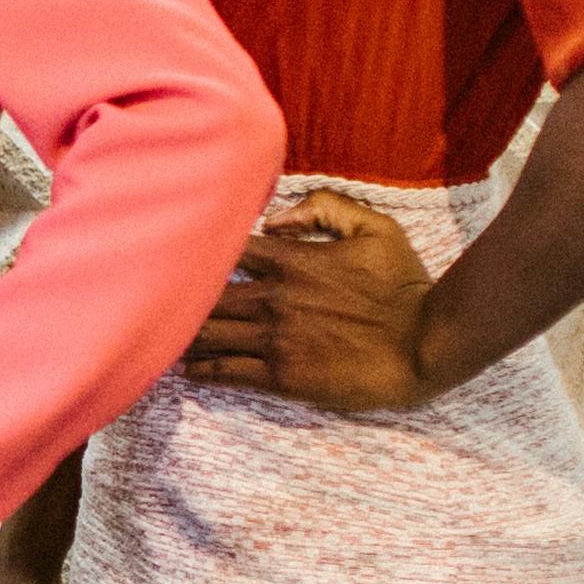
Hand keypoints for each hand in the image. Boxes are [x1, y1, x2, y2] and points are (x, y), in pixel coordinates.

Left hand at [178, 196, 441, 413]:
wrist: (424, 345)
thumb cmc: (404, 285)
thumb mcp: (377, 227)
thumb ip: (324, 207)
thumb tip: (276, 216)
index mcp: (290, 259)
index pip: (223, 248)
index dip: (200, 250)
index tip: (183, 255)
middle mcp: (273, 298)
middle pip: (202, 294)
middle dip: (179, 294)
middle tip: (159, 299)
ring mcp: (274, 339)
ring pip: (207, 334)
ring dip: (184, 333)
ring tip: (164, 335)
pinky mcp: (282, 376)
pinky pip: (226, 372)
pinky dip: (202, 370)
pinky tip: (188, 368)